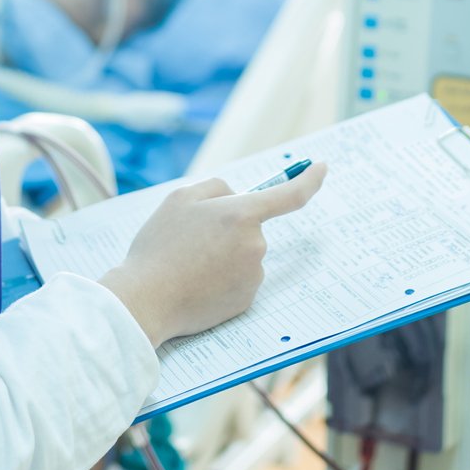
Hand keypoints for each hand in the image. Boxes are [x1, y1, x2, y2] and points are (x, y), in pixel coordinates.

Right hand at [97, 165, 327, 345]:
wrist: (146, 300)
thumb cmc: (160, 246)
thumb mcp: (179, 199)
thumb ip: (215, 188)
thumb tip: (235, 197)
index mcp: (241, 214)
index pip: (290, 194)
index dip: (310, 179)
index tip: (323, 168)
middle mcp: (255, 245)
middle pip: (250, 227)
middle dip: (227, 228)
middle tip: (190, 240)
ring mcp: (253, 276)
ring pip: (244, 254)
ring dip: (223, 255)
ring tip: (188, 264)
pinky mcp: (247, 301)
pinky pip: (240, 280)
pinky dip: (222, 279)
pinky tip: (197, 284)